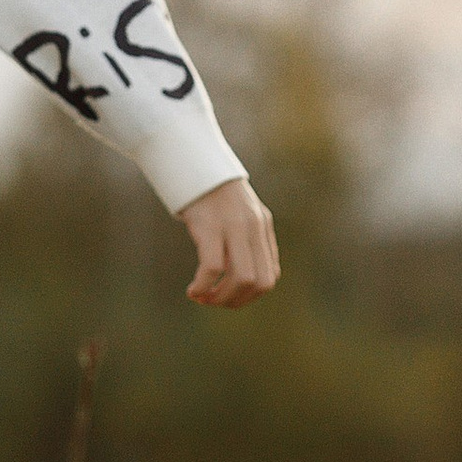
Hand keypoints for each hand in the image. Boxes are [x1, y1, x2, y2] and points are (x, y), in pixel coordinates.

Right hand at [179, 178, 278, 308]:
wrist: (192, 160)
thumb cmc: (207, 190)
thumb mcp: (234, 211)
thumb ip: (242, 235)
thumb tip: (238, 269)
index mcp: (261, 227)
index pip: (270, 275)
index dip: (250, 295)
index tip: (226, 297)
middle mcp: (252, 228)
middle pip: (260, 282)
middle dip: (236, 301)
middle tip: (213, 301)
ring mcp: (233, 226)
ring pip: (242, 278)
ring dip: (221, 297)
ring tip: (202, 297)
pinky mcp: (209, 226)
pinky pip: (213, 267)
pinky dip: (204, 286)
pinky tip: (192, 290)